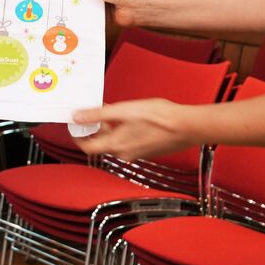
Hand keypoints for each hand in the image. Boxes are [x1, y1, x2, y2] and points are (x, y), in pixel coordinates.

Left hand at [71, 99, 196, 161]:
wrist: (188, 126)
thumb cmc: (159, 118)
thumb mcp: (122, 110)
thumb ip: (96, 115)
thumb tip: (77, 117)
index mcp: (115, 146)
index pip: (87, 147)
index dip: (78, 136)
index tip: (76, 125)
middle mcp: (125, 154)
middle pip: (101, 144)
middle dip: (96, 128)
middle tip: (97, 113)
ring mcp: (137, 154)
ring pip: (116, 143)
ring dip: (111, 129)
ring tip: (116, 112)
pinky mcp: (148, 150)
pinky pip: (129, 142)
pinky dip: (124, 132)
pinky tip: (132, 119)